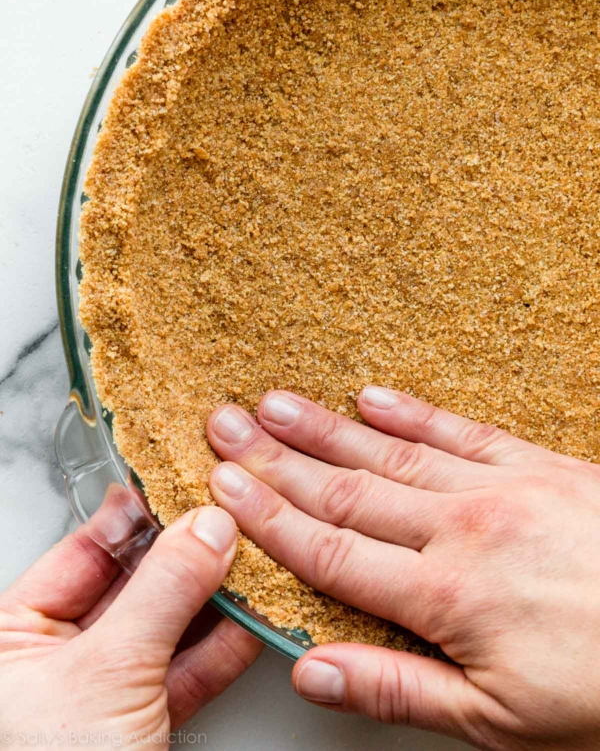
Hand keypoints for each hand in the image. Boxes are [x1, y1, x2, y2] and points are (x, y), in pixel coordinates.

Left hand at [0, 498, 260, 749]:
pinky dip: (221, 650)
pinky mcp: (139, 725)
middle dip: (187, 555)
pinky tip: (249, 619)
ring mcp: (99, 692)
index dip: (140, 514)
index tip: (183, 485)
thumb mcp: (106, 672)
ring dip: (215, 600)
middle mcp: (53, 656)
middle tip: (229, 520)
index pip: (85, 549)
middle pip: (132, 584)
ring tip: (251, 562)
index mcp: (13, 633)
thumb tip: (205, 531)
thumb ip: (162, 594)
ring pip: (165, 628)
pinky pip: (184, 674)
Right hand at [207, 387, 599, 749]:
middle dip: (276, 459)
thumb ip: (398, 691)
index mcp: (446, 598)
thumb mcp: (499, 722)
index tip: (224, 487)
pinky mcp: (537, 464)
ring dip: (326, 428)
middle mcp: (462, 530)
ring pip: (391, 453)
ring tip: (275, 404)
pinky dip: (411, 414)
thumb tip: (314, 671)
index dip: (269, 519)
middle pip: (347, 492)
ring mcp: (499, 488)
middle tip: (225, 425)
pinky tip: (372, 397)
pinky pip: (460, 431)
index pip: (331, 553)